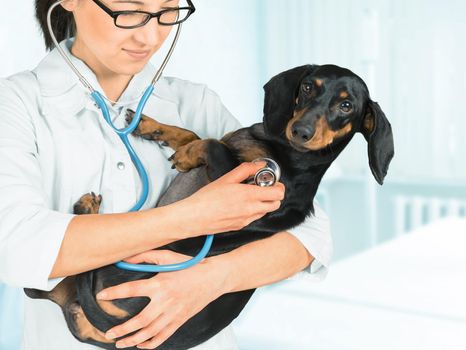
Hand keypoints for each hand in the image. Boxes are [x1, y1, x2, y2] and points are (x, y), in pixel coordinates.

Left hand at [96, 250, 227, 348]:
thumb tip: (126, 259)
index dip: (114, 293)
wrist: (213, 278)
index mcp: (160, 283)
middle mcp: (166, 301)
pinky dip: (151, 344)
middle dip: (122, 329)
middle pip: (139, 320)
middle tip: (108, 333)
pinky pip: (164, 336)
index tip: (101, 296)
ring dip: (132, 340)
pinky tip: (141, 345)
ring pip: (150, 332)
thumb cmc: (190, 265)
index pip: (131, 289)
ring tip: (119, 343)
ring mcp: (173, 313)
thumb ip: (145, 257)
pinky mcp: (180, 320)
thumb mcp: (168, 256)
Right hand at [178, 161, 284, 237]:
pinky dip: (253, 210)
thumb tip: (259, 165)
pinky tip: (240, 204)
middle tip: (263, 187)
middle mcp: (251, 210)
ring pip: (266, 211)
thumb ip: (246, 170)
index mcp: (249, 195)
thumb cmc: (207, 198)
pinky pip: (254, 218)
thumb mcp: (226, 178)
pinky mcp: (241, 226)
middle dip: (273, 195)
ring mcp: (247, 220)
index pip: (277, 193)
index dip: (278, 186)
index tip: (271, 181)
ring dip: (263, 203)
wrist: (194, 217)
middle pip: (276, 204)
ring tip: (249, 195)